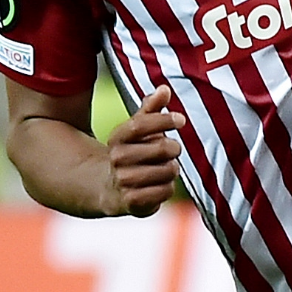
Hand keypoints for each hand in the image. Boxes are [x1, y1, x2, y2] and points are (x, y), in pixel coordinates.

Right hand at [102, 85, 185, 216]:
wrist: (109, 187)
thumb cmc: (134, 151)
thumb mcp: (139, 129)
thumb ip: (152, 108)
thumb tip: (164, 89)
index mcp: (117, 137)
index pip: (140, 125)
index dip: (163, 120)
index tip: (181, 120)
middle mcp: (116, 159)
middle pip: (162, 148)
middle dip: (173, 148)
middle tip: (170, 151)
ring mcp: (123, 181)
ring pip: (168, 170)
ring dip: (171, 169)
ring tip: (162, 169)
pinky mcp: (131, 202)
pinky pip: (165, 191)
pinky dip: (167, 188)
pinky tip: (159, 185)